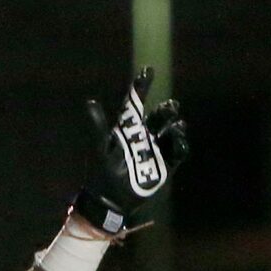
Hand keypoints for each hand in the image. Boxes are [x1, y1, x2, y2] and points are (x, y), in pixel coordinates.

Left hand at [73, 68, 190, 236]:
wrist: (111, 200)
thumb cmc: (103, 172)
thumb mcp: (100, 147)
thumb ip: (98, 125)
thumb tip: (90, 101)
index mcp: (128, 128)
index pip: (136, 104)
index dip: (141, 87)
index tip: (147, 70)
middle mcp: (144, 135)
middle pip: (159, 116)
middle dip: (166, 109)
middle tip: (168, 107)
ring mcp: (156, 148)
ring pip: (171, 130)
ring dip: (174, 124)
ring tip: (175, 126)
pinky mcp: (166, 164)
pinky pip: (178, 150)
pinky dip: (180, 143)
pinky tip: (177, 140)